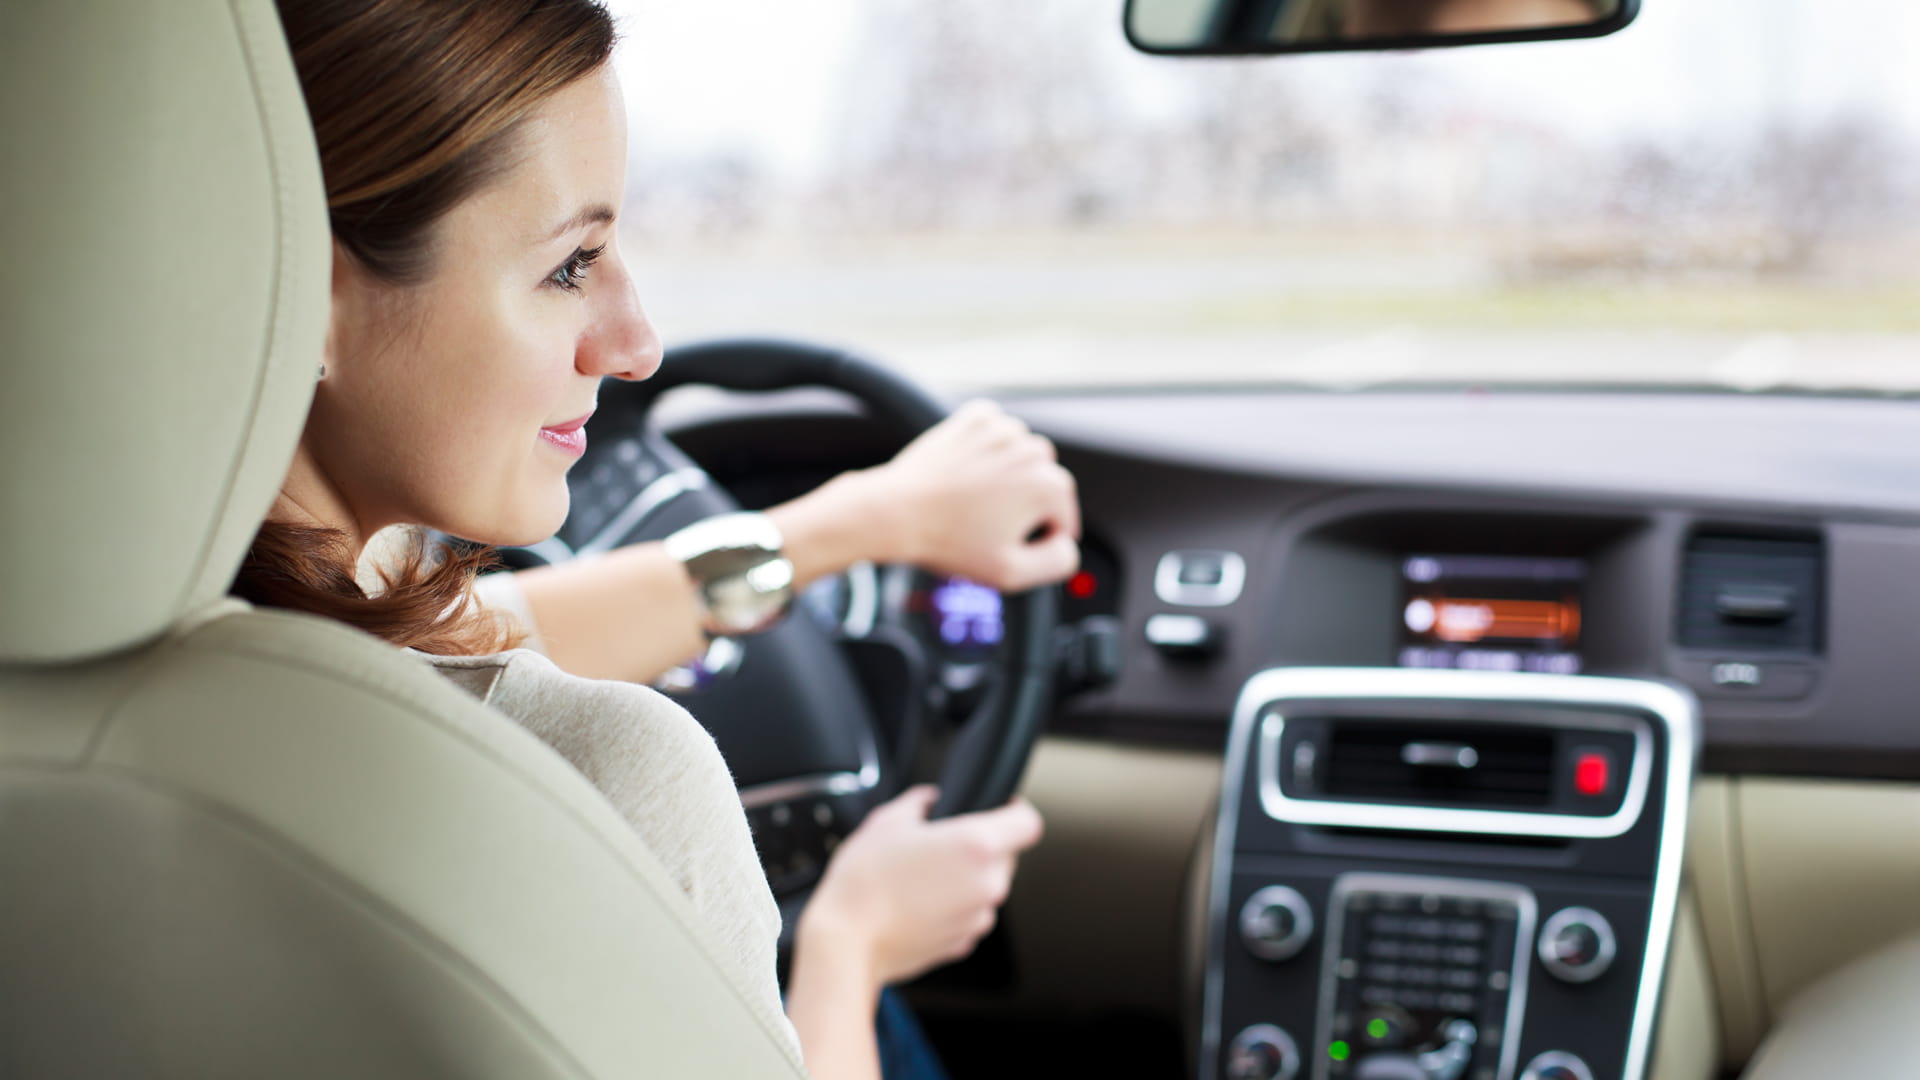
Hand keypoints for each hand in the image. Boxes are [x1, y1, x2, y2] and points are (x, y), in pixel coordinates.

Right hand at [796, 785, 1044, 987]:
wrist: (846, 942)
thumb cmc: (864, 884)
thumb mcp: (886, 822)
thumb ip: (918, 802)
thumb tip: (929, 800)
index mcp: (977, 845)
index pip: (1028, 822)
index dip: (1016, 810)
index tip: (1002, 808)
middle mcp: (988, 884)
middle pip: (1006, 855)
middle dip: (981, 846)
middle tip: (940, 844)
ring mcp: (978, 917)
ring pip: (987, 886)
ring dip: (966, 879)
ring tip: (922, 877)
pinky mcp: (964, 942)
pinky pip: (969, 914)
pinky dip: (953, 906)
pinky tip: (919, 902)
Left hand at [856, 399, 1080, 590]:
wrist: (895, 512)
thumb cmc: (949, 542)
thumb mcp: (1011, 573)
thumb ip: (1057, 562)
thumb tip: (1067, 545)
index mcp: (1048, 486)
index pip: (1063, 518)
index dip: (1038, 539)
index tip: (1008, 545)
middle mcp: (1031, 451)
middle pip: (1045, 485)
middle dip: (1025, 505)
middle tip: (988, 526)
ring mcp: (1003, 430)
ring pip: (1022, 457)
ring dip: (1008, 475)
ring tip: (975, 499)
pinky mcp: (976, 419)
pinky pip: (997, 432)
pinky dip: (989, 449)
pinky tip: (970, 471)